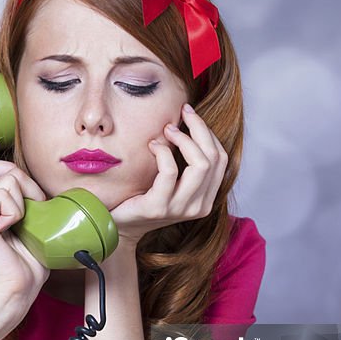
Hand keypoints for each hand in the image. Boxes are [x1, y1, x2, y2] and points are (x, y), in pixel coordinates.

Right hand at [0, 160, 49, 320]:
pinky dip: (14, 212)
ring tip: (17, 227)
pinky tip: (7, 231)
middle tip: (29, 214)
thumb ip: (27, 199)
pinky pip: (1, 197)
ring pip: (6, 179)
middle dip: (24, 183)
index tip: (32, 201)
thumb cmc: (26, 264)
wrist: (17, 290)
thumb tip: (40, 184)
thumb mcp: (33, 222)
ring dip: (22, 203)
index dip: (15, 173)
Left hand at [110, 103, 228, 247]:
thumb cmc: (144, 198)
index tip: (191, 115)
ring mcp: (180, 209)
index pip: (221, 159)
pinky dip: (163, 152)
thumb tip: (189, 123)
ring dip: (184, 139)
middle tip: (183, 114)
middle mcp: (199, 207)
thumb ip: (185, 163)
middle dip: (200, 129)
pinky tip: (153, 146)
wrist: (120, 225)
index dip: (209, 133)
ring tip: (167, 130)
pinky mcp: (159, 207)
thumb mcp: (172, 182)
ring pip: (200, 164)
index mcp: (206, 198)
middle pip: (213, 159)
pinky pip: (170, 172)